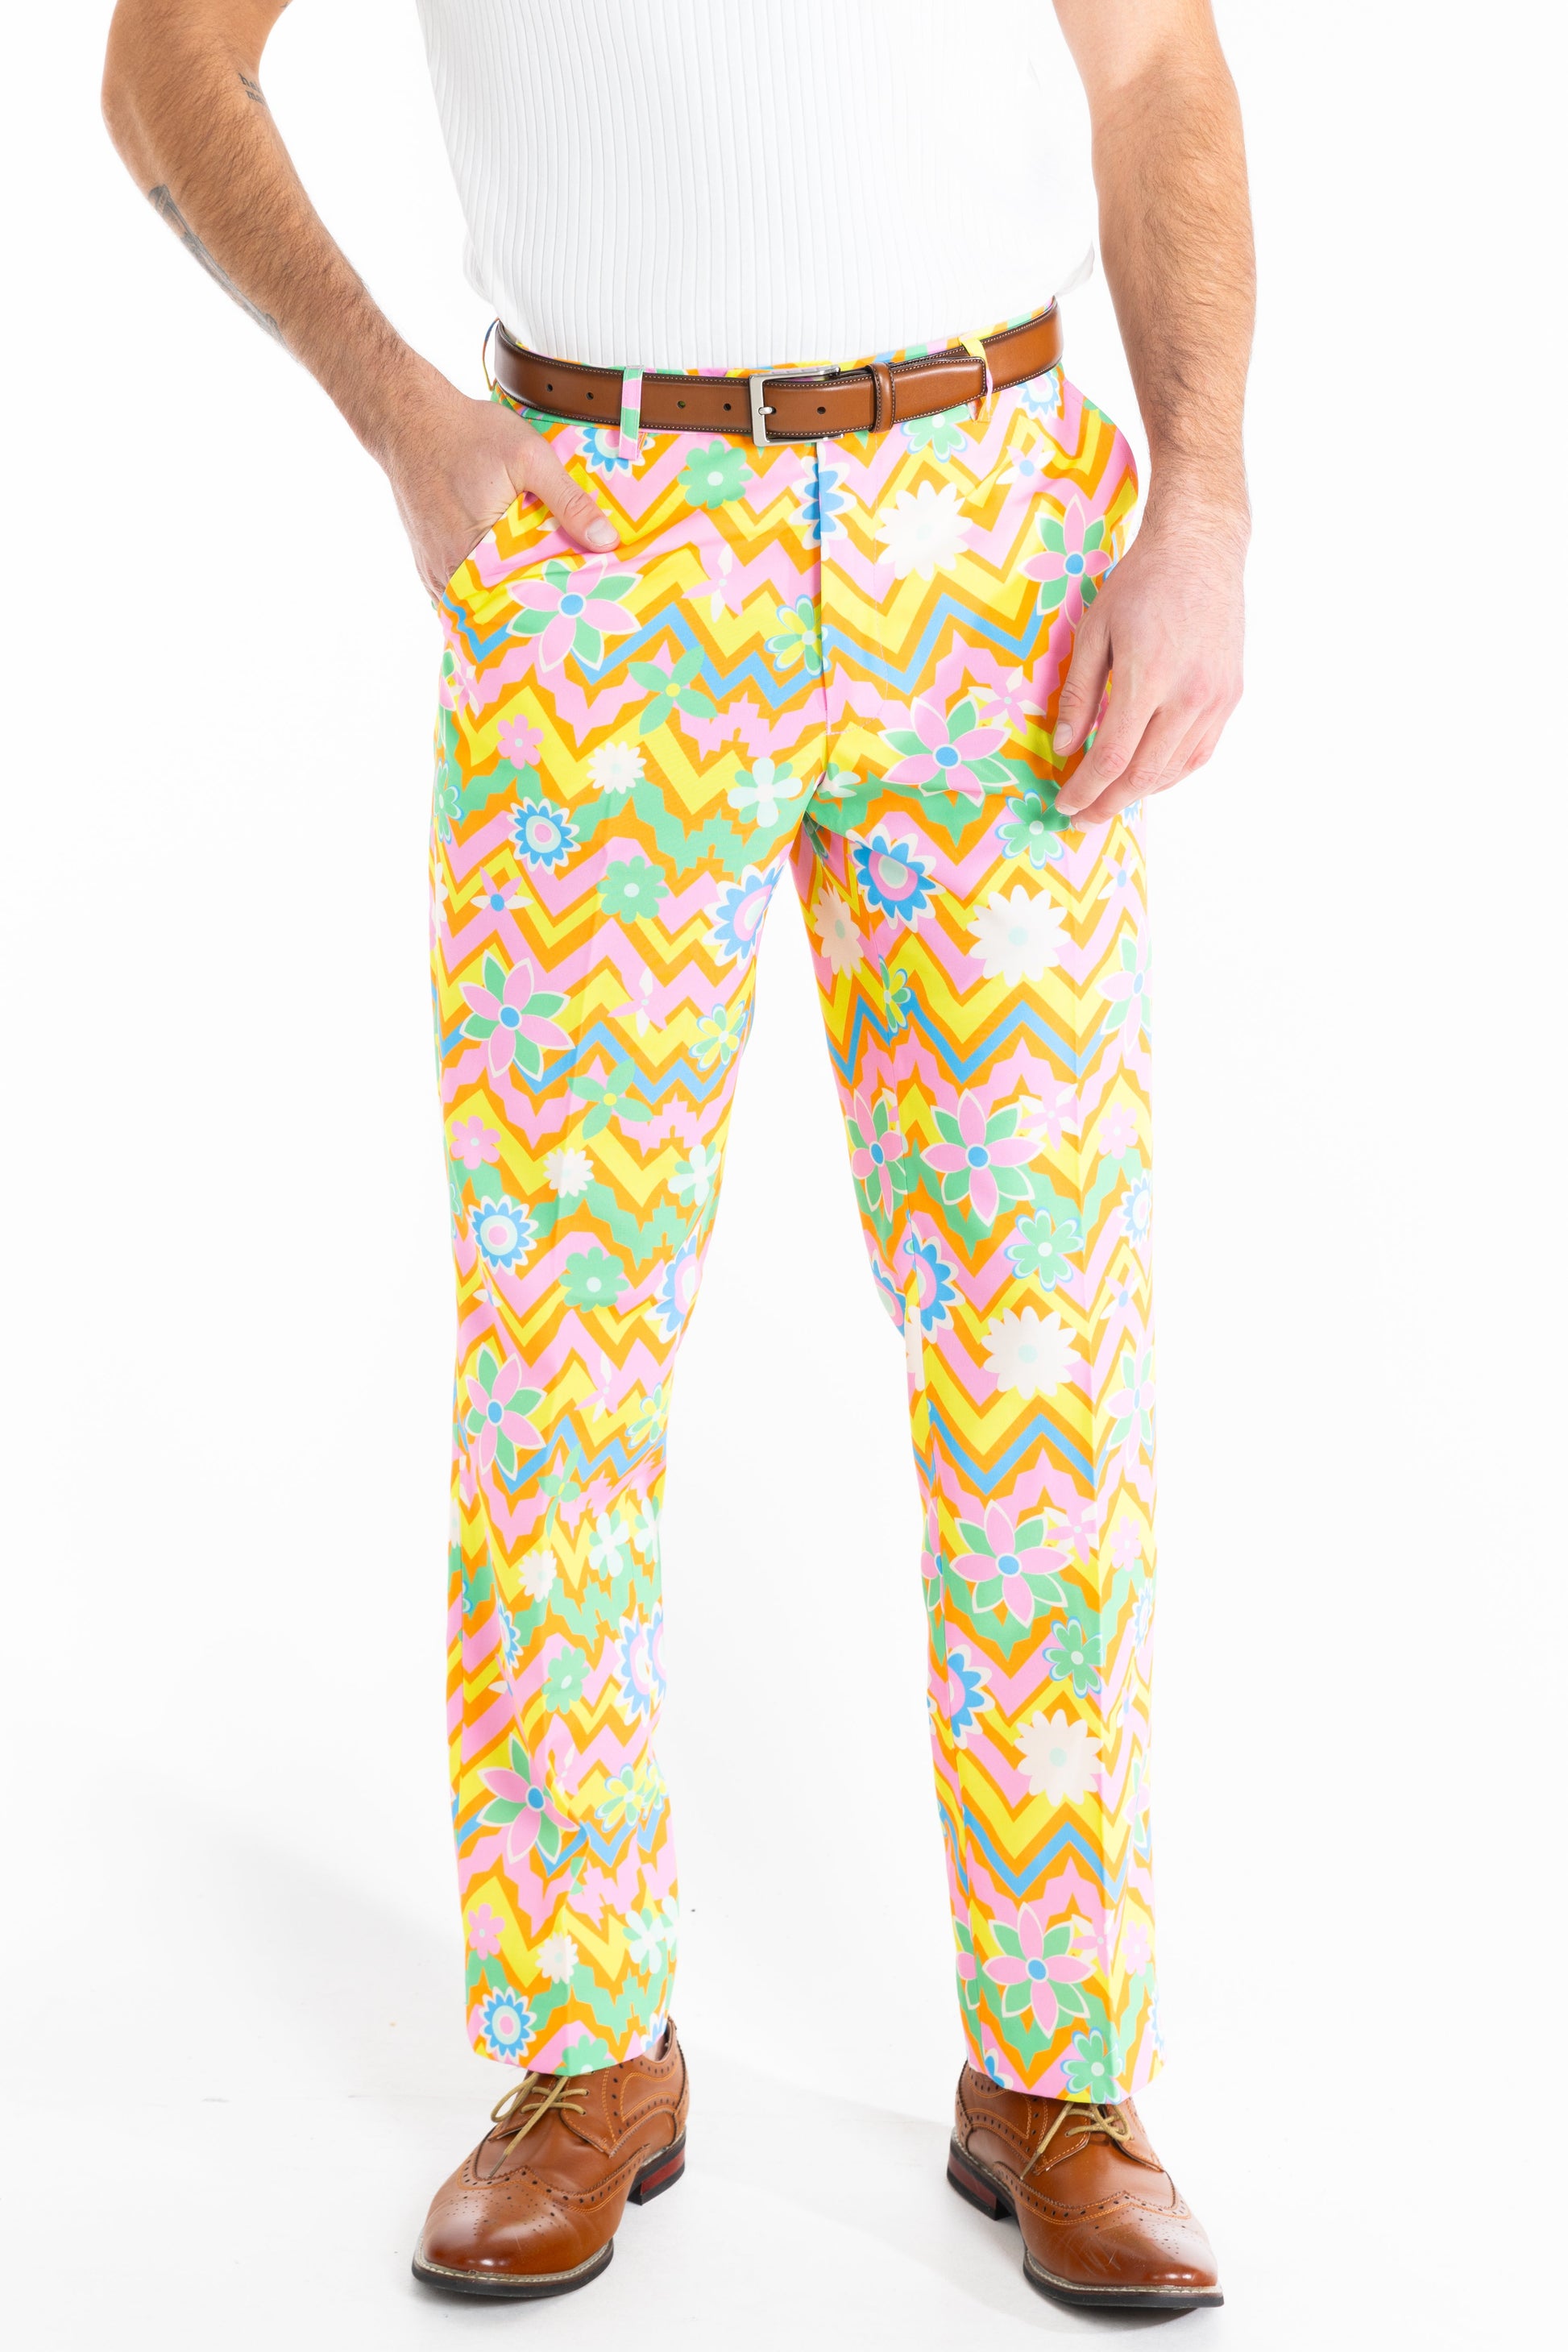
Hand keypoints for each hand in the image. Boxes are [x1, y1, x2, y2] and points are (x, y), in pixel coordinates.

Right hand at [376, 370, 619, 597]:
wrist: (409, 418)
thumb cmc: (467, 434)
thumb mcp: (530, 458)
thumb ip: (569, 501)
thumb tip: (606, 541)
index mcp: (474, 554)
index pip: (524, 601)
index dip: (555, 606)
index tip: (583, 606)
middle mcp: (449, 573)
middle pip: (501, 608)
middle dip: (535, 607)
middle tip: (571, 605)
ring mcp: (434, 573)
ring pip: (480, 604)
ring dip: (509, 600)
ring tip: (546, 596)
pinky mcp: (428, 565)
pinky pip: (463, 592)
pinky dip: (486, 589)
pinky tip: (511, 580)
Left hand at [1052, 496, 1247, 823]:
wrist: (1201, 551)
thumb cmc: (1141, 584)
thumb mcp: (1094, 632)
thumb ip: (1079, 695)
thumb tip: (1064, 746)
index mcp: (1148, 677)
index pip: (1110, 758)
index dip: (1084, 790)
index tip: (1064, 803)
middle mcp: (1188, 695)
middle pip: (1143, 775)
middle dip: (1108, 804)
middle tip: (1083, 818)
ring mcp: (1215, 699)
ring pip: (1175, 770)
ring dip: (1139, 793)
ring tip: (1111, 800)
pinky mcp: (1230, 696)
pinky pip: (1199, 752)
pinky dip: (1171, 773)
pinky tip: (1148, 775)